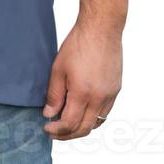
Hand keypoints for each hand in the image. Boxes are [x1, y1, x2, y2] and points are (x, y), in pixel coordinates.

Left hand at [41, 18, 121, 140]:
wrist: (101, 29)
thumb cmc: (78, 44)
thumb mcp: (59, 68)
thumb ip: (54, 94)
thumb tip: (49, 114)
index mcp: (83, 93)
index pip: (70, 123)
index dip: (57, 130)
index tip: (47, 128)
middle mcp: (99, 98)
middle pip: (84, 129)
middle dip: (68, 134)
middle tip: (55, 132)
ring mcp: (110, 95)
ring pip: (96, 123)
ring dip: (82, 128)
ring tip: (67, 124)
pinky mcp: (116, 89)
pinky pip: (105, 113)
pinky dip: (93, 118)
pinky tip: (83, 112)